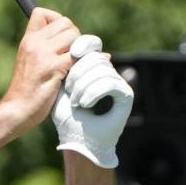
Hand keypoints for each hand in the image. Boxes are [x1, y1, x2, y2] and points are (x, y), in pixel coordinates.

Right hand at [3, 8, 80, 129]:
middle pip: (65, 22)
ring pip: (74, 36)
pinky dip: (82, 63)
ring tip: (72, 65)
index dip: (57, 20)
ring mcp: (43, 54)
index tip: (60, 38)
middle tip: (70, 55)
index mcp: (27, 40)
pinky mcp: (54, 67)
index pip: (42, 13)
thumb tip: (80, 41)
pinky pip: (78, 55)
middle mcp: (34, 43)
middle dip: (74, 36)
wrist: (17, 109)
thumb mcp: (30, 62)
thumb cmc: (27, 90)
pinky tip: (74, 74)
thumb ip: (47, 48)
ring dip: (80, 50)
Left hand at [51, 35, 133, 167]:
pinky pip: (110, 82)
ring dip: (84, 85)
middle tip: (69, 90)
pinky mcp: (125, 94)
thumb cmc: (65, 116)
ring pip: (102, 67)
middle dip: (78, 71)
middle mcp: (106, 72)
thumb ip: (63, 66)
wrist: (76, 140)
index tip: (69, 55)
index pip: (91, 46)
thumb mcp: (60, 87)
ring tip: (76, 102)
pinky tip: (85, 104)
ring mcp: (117, 82)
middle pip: (95, 56)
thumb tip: (72, 45)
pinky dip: (94, 93)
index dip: (82, 45)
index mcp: (92, 69)